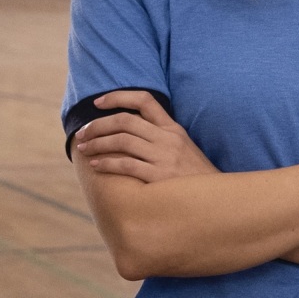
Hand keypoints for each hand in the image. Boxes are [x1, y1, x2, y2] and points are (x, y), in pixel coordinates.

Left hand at [74, 90, 217, 181]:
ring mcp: (164, 157)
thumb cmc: (195, 178)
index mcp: (174, 129)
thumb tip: (130, 133)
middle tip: (82, 133)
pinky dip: (106, 163)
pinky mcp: (160, 177)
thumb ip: (162, 138)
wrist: (216, 200)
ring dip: (97, 144)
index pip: (145, 100)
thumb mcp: (184, 149)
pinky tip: (96, 166)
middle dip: (97, 125)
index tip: (98, 102)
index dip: (118, 97)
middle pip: (125, 121)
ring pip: (121, 141)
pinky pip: (126, 165)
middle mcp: (168, 139)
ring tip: (83, 149)